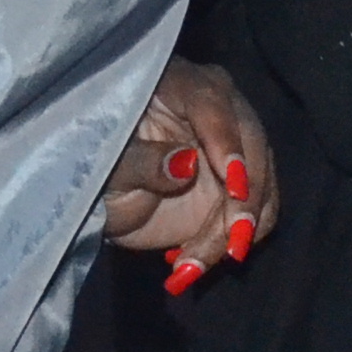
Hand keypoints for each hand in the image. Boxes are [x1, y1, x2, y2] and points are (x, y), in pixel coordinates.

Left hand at [103, 59, 280, 293]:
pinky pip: (255, 214)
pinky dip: (232, 243)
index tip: (232, 181)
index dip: (226, 141)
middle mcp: (216, 109)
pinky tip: (192, 262)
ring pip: (259, 185)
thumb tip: (187, 165)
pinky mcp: (239, 186)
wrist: (97, 197)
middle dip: (246, 196)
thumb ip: (144, 161)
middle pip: (252, 144)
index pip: (213, 105)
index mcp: (179, 85)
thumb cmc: (92, 163)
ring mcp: (232, 148)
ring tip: (191, 265)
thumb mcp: (106, 164)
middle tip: (232, 241)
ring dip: (236, 231)